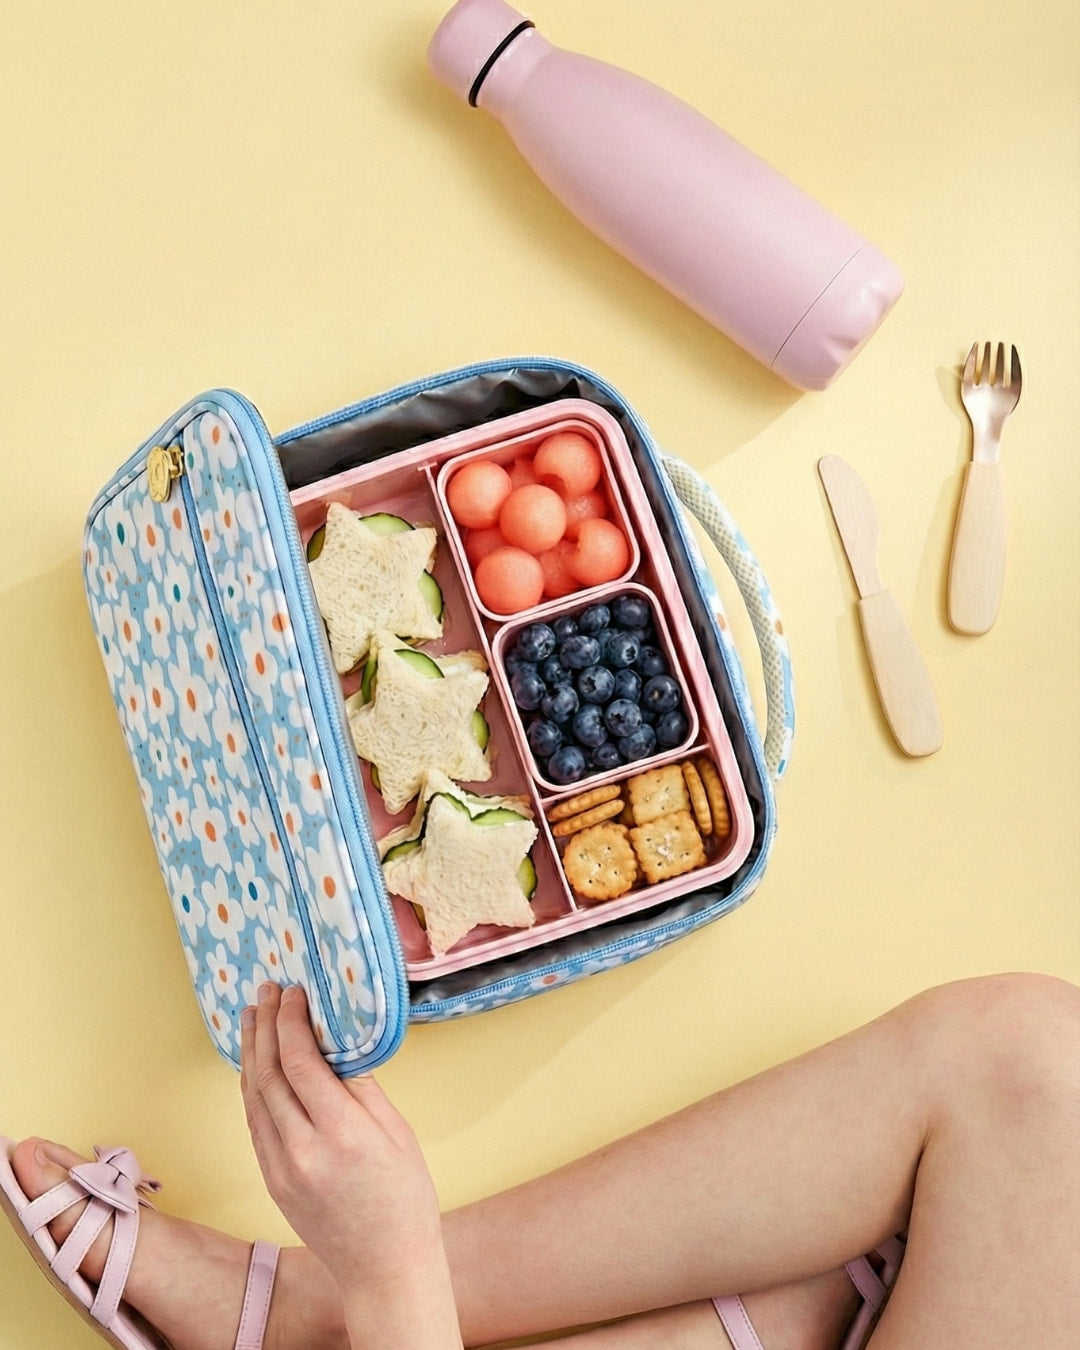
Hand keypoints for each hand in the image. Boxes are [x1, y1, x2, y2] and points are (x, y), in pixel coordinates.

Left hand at [240, 983, 461, 1348]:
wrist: (384, 1266)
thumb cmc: (404, 1196)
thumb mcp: (397, 1131)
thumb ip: (361, 1086)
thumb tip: (336, 1044)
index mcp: (341, 1132)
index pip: (299, 1062)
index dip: (290, 1021)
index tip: (293, 992)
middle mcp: (302, 1149)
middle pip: (268, 1074)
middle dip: (264, 1026)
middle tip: (265, 991)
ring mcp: (281, 1168)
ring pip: (254, 1097)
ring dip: (250, 1051)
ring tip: (252, 1016)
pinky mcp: (272, 1180)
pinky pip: (255, 1123)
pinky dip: (253, 1086)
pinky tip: (256, 1064)